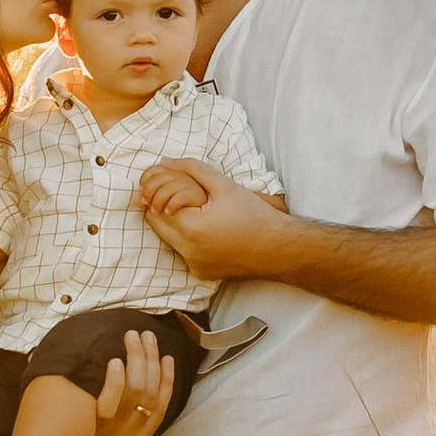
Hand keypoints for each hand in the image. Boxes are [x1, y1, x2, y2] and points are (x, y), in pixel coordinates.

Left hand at [90, 326, 175, 435]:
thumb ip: (126, 419)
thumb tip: (134, 384)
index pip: (161, 404)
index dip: (167, 378)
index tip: (167, 357)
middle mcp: (131, 434)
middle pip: (150, 390)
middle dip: (151, 359)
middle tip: (147, 336)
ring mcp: (113, 430)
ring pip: (136, 390)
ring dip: (137, 359)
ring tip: (132, 337)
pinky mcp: (95, 426)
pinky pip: (110, 401)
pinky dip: (115, 379)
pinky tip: (115, 360)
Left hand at [135, 159, 285, 281]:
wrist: (279, 248)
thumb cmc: (254, 214)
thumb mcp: (223, 184)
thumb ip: (191, 169)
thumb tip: (163, 162)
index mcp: (191, 229)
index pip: (156, 207)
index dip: (159, 192)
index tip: (167, 184)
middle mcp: (188, 252)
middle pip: (158, 226)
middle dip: (161, 208)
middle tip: (176, 196)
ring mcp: (194, 266)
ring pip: (170, 240)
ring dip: (174, 224)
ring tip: (193, 210)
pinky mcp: (202, 273)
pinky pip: (185, 253)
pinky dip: (188, 240)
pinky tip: (206, 230)